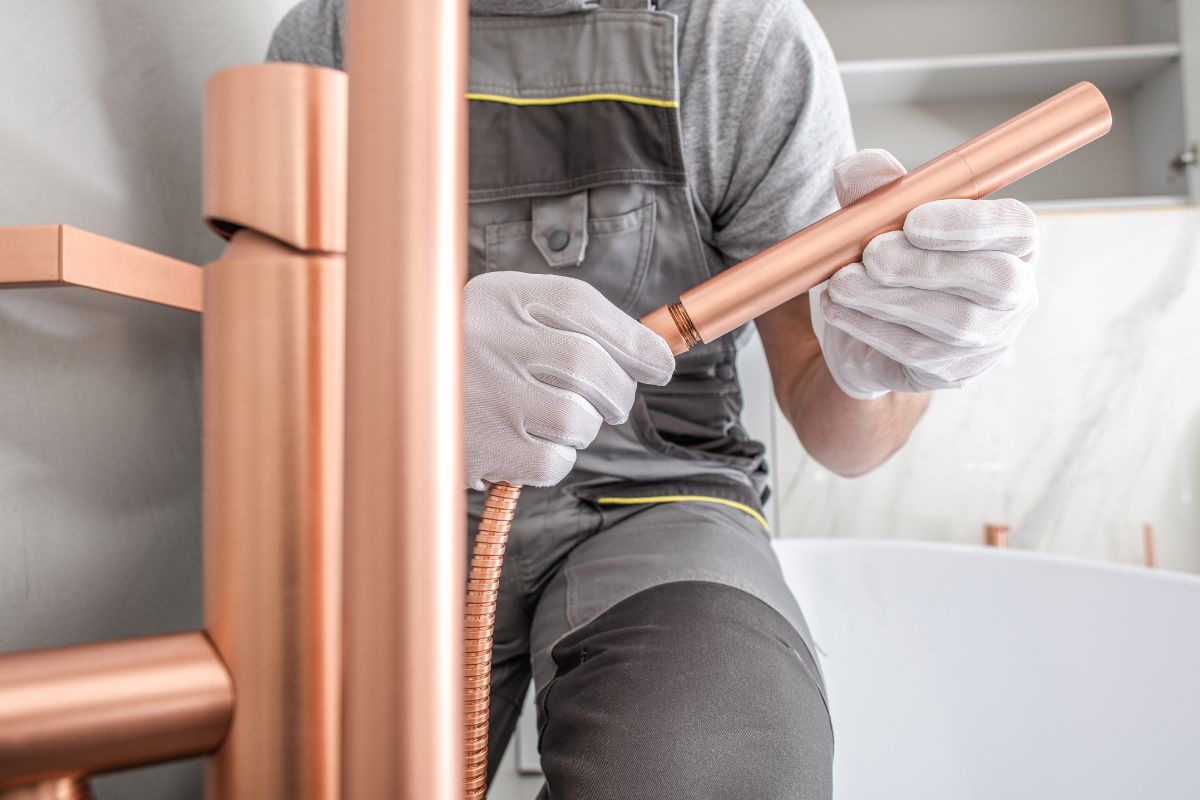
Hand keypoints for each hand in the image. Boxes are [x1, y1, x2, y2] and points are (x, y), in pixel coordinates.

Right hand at [464, 271, 674, 489]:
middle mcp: (485, 338)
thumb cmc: (472, 358)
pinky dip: (557, 459)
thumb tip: (653, 355)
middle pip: (588, 364)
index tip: (659, 363)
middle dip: (618, 390)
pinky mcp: (478, 448)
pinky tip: (530, 445)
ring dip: (584, 427)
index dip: (632, 337)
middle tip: (613, 401)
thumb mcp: (508, 317)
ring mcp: (479, 395)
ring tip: (555, 421)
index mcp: (498, 297)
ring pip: (576, 418)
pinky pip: (553, 461)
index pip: (581, 305)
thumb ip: (572, 324)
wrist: (396, 399)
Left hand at [810, 149, 1038, 398]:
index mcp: (1010, 240)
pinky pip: (918, 352)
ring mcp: (990, 339)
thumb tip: (856, 170)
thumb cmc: (889, 263)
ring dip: (888, 300)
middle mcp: (1014, 292)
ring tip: (842, 283)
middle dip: (926, 266)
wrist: (863, 332)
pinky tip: (838, 309)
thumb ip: (875, 188)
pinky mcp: (955, 372)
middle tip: (871, 255)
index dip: (970, 224)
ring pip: (952, 323)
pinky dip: (871, 327)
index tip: (913, 220)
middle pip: (996, 281)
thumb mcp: (880, 218)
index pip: (1017, 228)